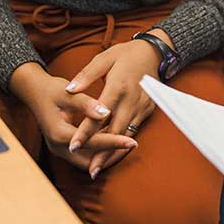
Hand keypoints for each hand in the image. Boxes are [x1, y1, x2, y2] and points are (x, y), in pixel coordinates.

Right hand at [9, 64, 136, 172]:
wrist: (35, 92)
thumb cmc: (51, 90)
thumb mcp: (68, 93)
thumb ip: (86, 104)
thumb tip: (105, 112)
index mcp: (59, 134)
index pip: (92, 143)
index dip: (113, 142)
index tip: (132, 142)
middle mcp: (58, 146)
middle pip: (89, 160)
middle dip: (111, 156)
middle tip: (132, 145)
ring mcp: (59, 148)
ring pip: (87, 160)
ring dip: (105, 154)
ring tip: (126, 143)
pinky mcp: (64, 146)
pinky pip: (84, 154)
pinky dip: (98, 149)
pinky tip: (113, 138)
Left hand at [65, 39, 160, 176]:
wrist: (154, 52)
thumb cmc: (124, 55)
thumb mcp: (104, 58)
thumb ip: (86, 75)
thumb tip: (69, 89)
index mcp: (119, 86)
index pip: (99, 114)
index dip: (86, 132)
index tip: (74, 146)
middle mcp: (132, 99)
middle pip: (116, 131)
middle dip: (103, 153)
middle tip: (90, 171)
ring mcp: (142, 106)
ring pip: (127, 134)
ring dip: (113, 152)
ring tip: (98, 167)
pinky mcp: (148, 110)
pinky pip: (133, 129)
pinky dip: (122, 141)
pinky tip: (111, 152)